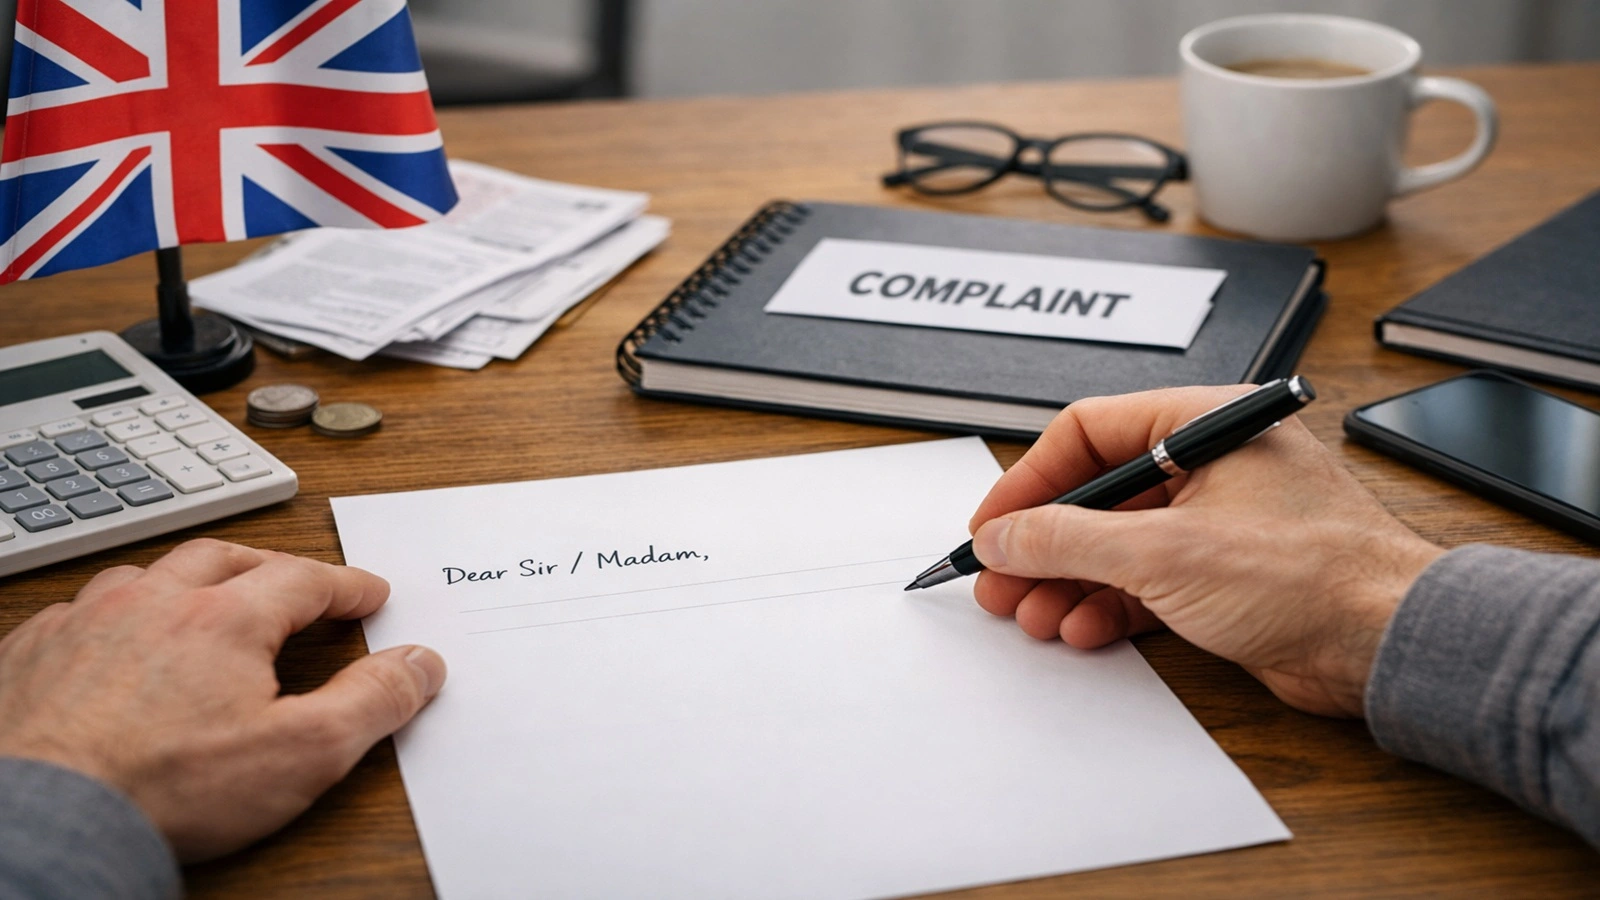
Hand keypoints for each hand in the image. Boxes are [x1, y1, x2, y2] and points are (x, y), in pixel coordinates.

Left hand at [0, 539, 445, 861]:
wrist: (42, 817)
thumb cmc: (166, 788)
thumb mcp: (303, 753)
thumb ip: (373, 701)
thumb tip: (420, 663)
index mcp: (225, 618)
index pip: (304, 580)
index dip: (345, 585)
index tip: (368, 592)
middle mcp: (153, 602)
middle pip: (223, 559)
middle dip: (267, 565)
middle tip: (292, 580)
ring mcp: (85, 623)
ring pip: (143, 575)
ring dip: (182, 580)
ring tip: (199, 598)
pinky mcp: (31, 656)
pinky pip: (75, 612)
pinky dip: (108, 616)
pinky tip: (112, 640)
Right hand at [968, 385, 1442, 717]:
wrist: (1389, 643)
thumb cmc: (1315, 574)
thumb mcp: (1163, 552)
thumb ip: (1069, 539)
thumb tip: (1005, 534)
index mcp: (1204, 422)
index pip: (1088, 433)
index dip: (1030, 480)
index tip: (992, 524)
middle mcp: (1211, 464)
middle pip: (1097, 492)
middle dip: (1043, 543)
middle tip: (1001, 581)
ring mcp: (1218, 520)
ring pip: (1118, 542)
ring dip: (1070, 581)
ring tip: (1035, 616)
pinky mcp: (1226, 574)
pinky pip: (1146, 580)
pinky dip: (1110, 604)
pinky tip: (1083, 628)